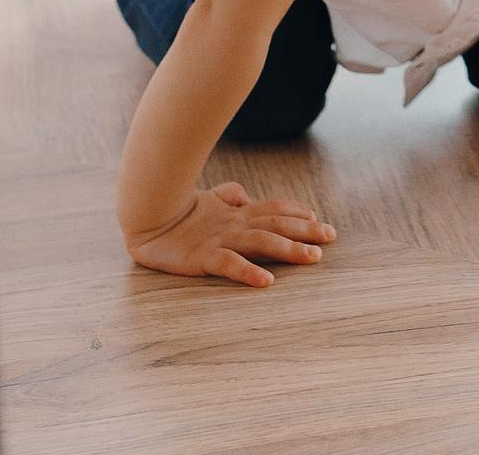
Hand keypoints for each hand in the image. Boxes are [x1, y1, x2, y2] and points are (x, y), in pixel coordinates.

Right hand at [124, 183, 335, 285]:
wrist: (146, 217)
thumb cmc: (178, 211)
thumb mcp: (209, 201)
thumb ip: (229, 196)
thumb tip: (246, 196)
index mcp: (237, 212)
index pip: (273, 209)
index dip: (296, 213)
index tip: (318, 219)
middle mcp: (234, 224)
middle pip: (277, 224)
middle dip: (306, 231)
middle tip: (331, 237)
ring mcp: (220, 240)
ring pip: (262, 243)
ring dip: (289, 250)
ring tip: (312, 258)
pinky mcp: (203, 257)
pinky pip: (230, 265)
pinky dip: (249, 272)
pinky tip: (267, 282)